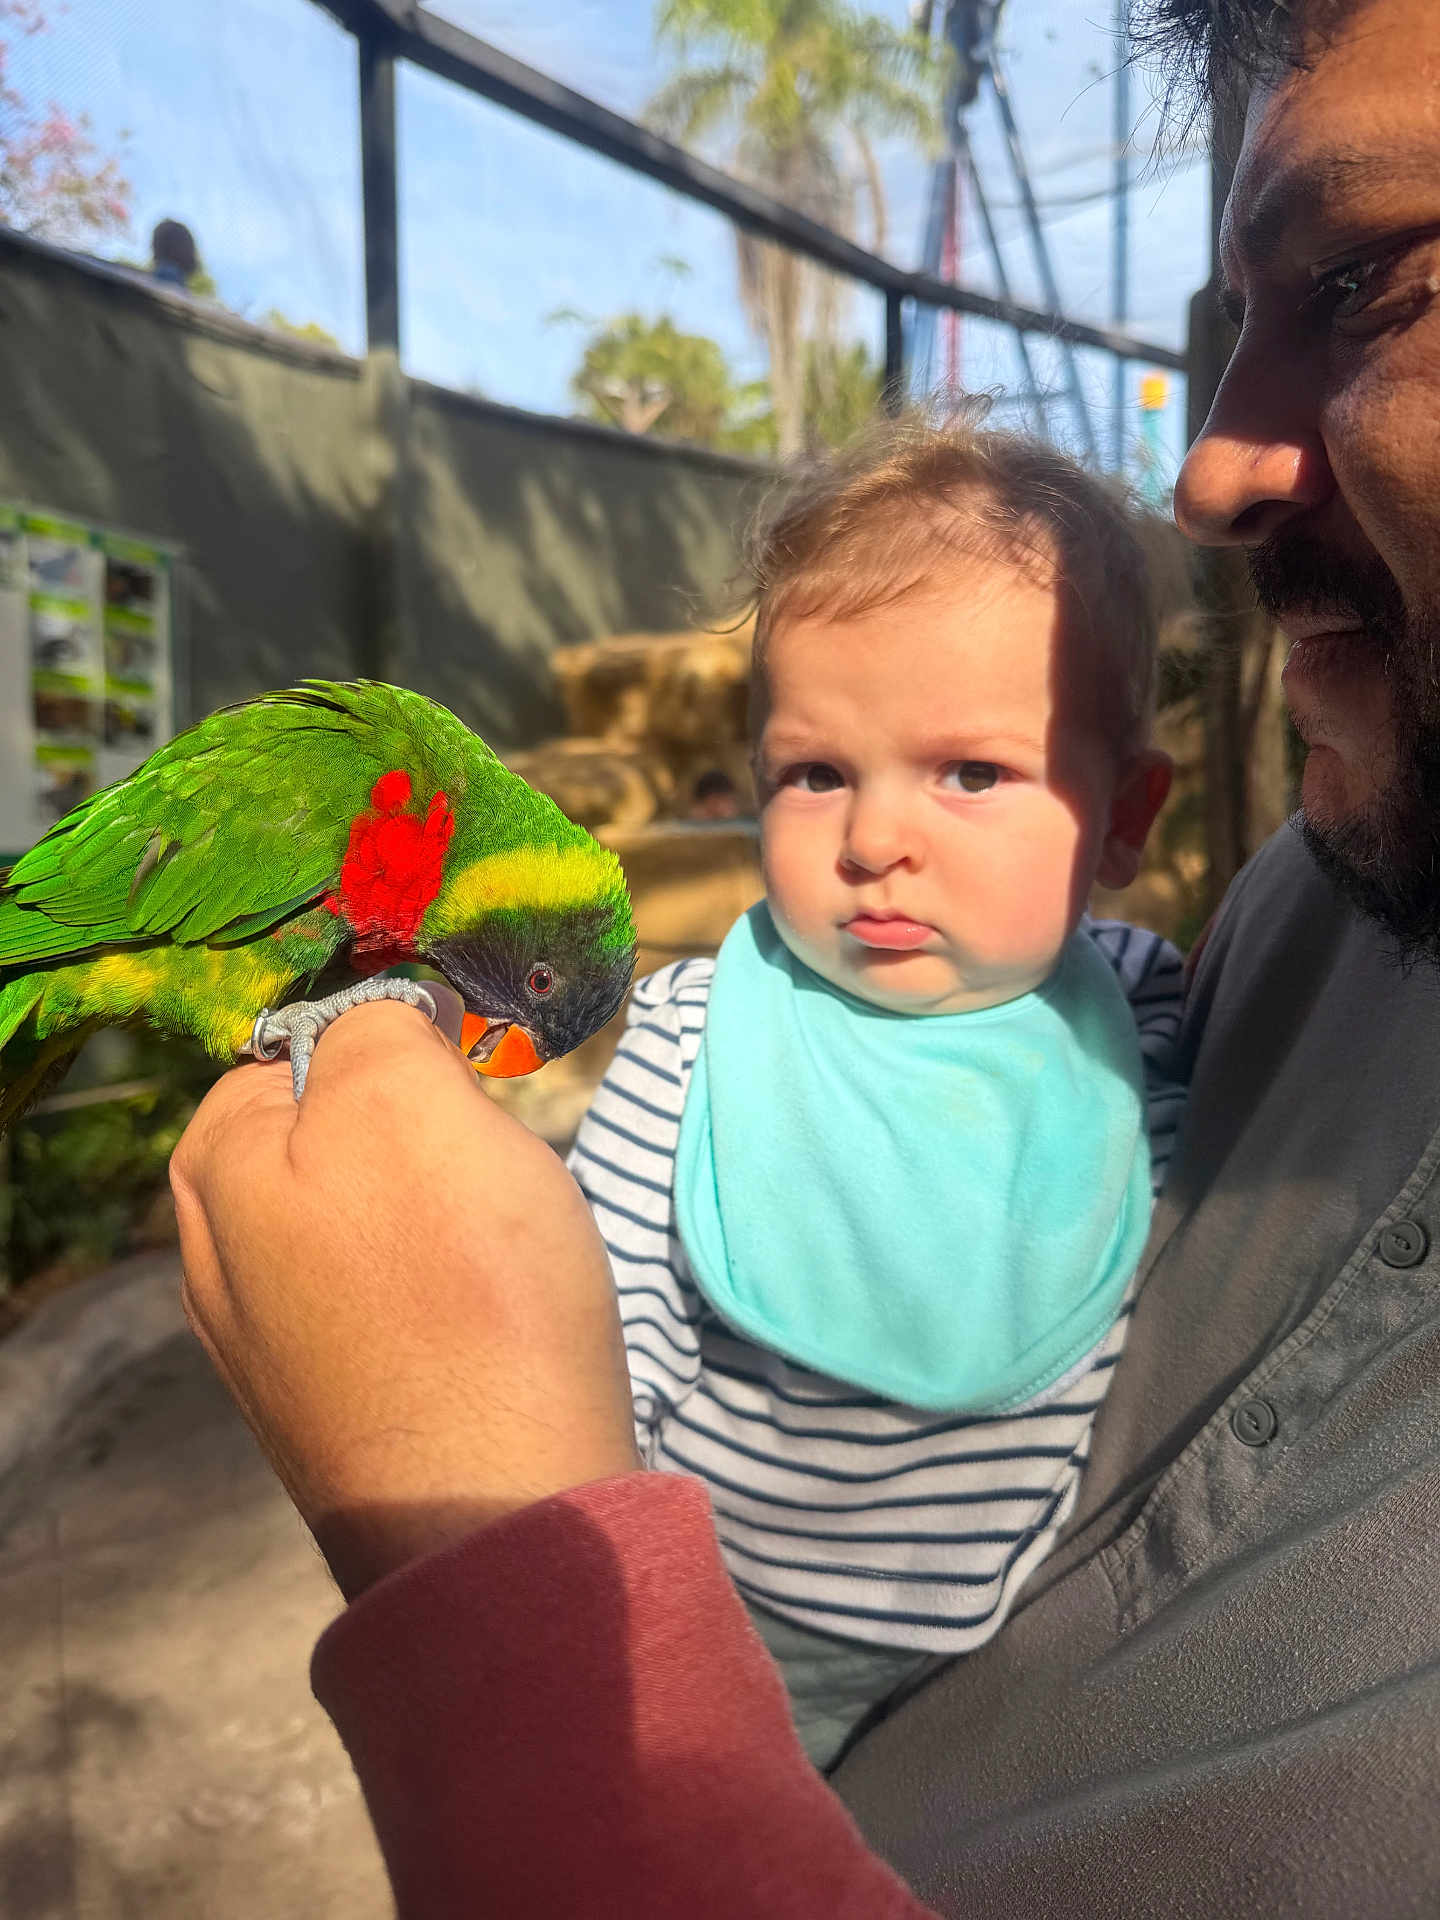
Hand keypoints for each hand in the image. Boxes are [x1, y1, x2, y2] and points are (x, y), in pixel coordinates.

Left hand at [170, 997, 640, 1598]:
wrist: (501, 1516)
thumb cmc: (461, 1289)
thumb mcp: (409, 1101)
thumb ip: (372, 1025)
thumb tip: (373, 1014)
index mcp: (213, 1167)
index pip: (298, 1042)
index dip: (392, 1041)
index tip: (463, 1076)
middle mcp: (212, 1257)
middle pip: (330, 1134)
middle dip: (413, 1133)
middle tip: (487, 1168)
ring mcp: (267, 1346)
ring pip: (363, 1221)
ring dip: (433, 1215)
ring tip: (498, 1250)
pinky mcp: (330, 1409)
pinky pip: (386, 1302)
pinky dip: (436, 1292)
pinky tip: (485, 1318)